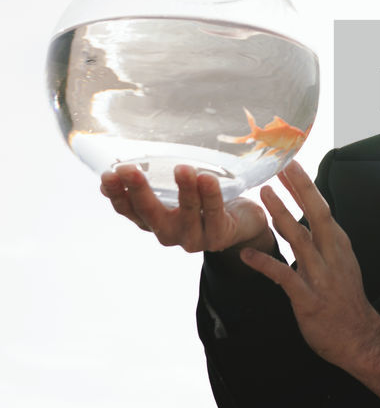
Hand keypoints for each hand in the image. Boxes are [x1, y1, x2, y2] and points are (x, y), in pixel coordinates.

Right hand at [100, 164, 272, 253]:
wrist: (243, 224)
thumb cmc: (203, 202)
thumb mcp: (175, 194)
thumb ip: (152, 186)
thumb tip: (114, 173)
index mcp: (154, 221)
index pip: (129, 210)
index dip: (117, 194)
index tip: (108, 174)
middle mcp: (169, 233)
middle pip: (150, 213)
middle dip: (139, 191)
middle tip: (129, 169)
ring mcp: (194, 238)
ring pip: (187, 213)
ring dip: (184, 190)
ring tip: (183, 168)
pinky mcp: (219, 236)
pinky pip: (214, 213)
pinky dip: (210, 195)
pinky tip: (207, 178)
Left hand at [240, 160, 379, 402]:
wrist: (359, 338)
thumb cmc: (345, 300)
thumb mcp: (340, 264)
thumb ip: (324, 242)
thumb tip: (310, 219)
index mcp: (339, 246)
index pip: (322, 209)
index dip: (306, 187)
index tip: (293, 165)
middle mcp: (332, 256)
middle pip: (316, 215)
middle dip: (299, 189)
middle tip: (281, 167)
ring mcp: (321, 277)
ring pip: (300, 239)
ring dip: (281, 215)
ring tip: (263, 196)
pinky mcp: (308, 299)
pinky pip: (283, 276)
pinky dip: (264, 264)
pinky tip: (246, 254)